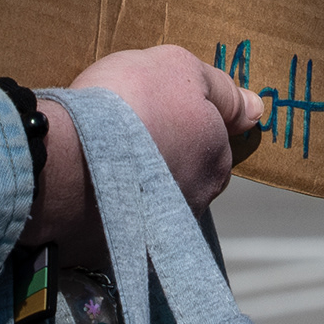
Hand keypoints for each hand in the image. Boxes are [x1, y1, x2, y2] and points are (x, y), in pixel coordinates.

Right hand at [23, 44, 262, 270]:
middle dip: (162, 158)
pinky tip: (88, 186)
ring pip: (152, 201)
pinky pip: (118, 223)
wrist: (67, 156)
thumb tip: (257, 108)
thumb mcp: (179, 70)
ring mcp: (158, 235)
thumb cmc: (129, 104)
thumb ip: (220, 90)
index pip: (212, 141)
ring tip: (103, 159)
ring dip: (135, 185)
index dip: (183, 120)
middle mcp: (195, 203)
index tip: (153, 111)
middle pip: (184, 174)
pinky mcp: (117, 252)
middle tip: (127, 134)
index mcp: (216, 163)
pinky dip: (108, 206)